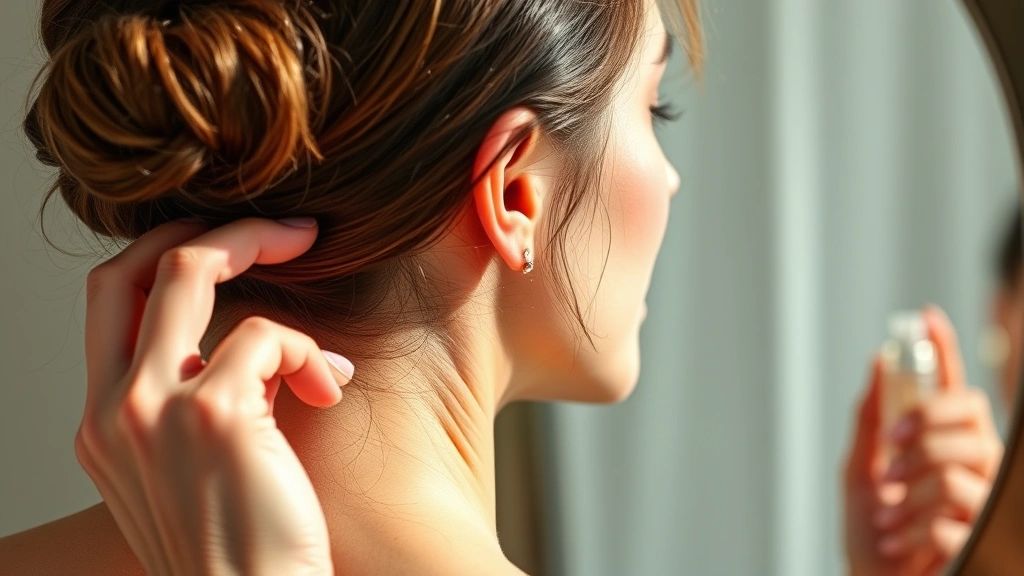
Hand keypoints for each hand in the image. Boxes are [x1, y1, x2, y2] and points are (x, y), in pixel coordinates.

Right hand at [73, 218, 352, 575]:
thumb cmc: (243, 545)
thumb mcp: (193, 468)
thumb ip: (201, 403)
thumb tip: (255, 344)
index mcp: (103, 422)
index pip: (109, 299)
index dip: (168, 255)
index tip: (234, 247)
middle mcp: (111, 410)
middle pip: (133, 265)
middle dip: (215, 230)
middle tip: (288, 231)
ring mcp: (152, 409)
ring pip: (189, 267)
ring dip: (267, 255)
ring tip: (319, 294)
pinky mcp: (214, 415)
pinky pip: (267, 334)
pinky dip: (308, 352)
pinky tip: (328, 390)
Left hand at [844, 306, 1002, 575]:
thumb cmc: (870, 534)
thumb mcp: (858, 472)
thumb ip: (871, 421)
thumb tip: (878, 362)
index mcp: (946, 446)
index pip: (955, 391)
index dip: (945, 352)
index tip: (925, 318)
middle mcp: (975, 467)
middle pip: (970, 418)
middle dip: (922, 429)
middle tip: (889, 455)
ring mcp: (985, 504)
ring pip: (959, 468)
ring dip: (909, 493)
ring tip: (889, 516)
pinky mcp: (983, 541)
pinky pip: (951, 516)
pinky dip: (912, 529)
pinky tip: (899, 543)